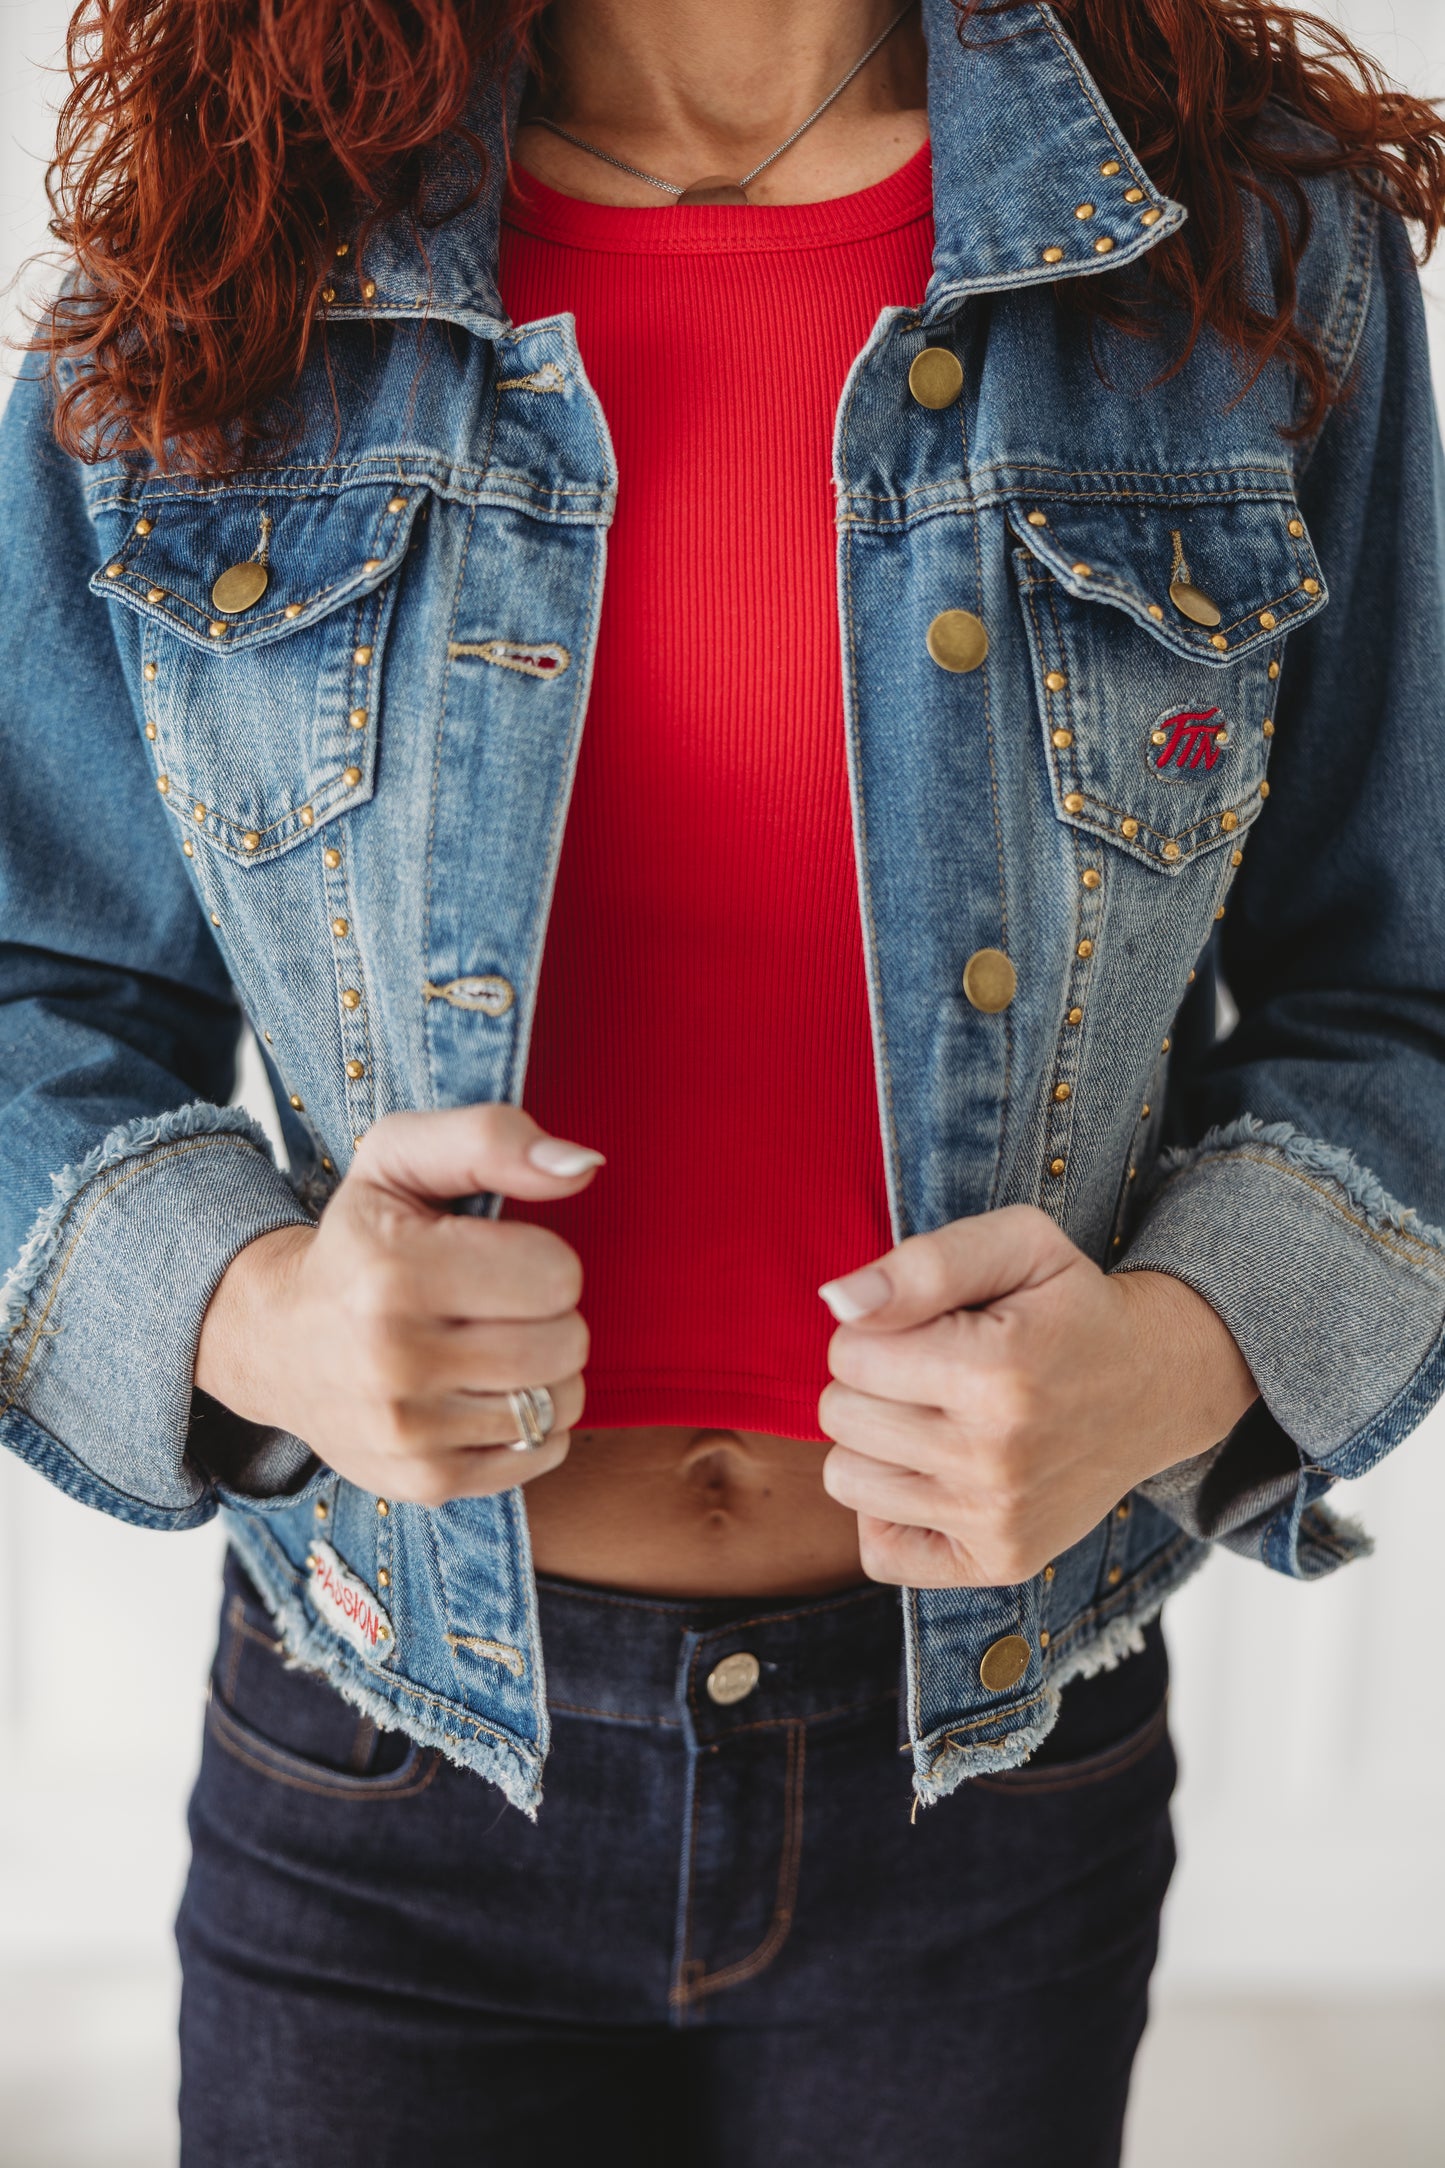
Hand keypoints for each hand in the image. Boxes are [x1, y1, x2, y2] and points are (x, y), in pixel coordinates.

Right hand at [195, 1104, 601, 1504]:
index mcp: (394, 1272)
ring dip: (543, 1370)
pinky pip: (543, 1453)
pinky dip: (530, 1423)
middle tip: (493, 1304)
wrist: (277, 1342)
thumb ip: (493, 1140)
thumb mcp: (402, 1158)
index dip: (541, 1258)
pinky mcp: (425, 1484)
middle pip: (567, 1343)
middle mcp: (393, 1360)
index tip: (494, 1257)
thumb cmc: (360, 1240)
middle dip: (547, 1316)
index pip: (558, 1275)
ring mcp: (408, 1432)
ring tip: (488, 1346)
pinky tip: (481, 1392)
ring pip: (562, 1401)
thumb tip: (584, 1167)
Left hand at [816, 1205, 1258, 1588]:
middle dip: (874, 1382)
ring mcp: (997, 1521)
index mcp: (996, 1371)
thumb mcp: (1018, 1244)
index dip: (877, 1328)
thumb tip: (838, 1302)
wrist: (1157, 1386)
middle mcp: (996, 1458)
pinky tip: (937, 1476)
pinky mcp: (999, 1562)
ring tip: (938, 1418)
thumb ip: (925, 1262)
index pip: (848, 1352)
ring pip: (846, 1480)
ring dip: (877, 1444)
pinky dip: (892, 1514)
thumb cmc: (1072, 1305)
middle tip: (937, 1371)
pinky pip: (881, 1553)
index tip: (931, 1326)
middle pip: (840, 1416)